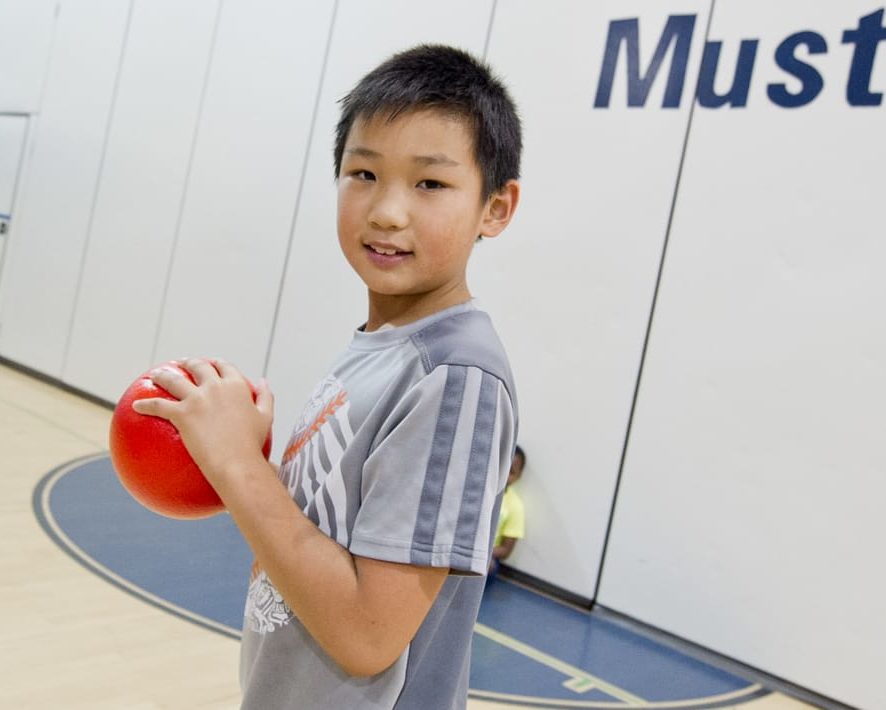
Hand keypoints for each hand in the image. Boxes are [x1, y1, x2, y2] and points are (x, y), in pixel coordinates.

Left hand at [131, 358, 272, 486]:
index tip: (211, 364)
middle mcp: (216, 386)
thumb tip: (263, 381)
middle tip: (181, 364)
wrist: (237, 462)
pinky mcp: (181, 413)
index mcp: (236, 386)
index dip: (216, 363)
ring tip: (155, 375)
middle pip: (198, 367)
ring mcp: (197, 398)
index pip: (224, 367)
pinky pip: (158, 405)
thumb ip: (265, 396)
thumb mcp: (266, 418)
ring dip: (162, 375)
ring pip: (173, 379)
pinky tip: (135, 406)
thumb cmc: (253, 445)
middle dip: (188, 362)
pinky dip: (145, 404)